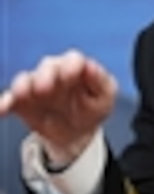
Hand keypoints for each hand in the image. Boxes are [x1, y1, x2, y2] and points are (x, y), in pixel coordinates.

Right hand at [0, 49, 116, 164]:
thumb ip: (100, 81)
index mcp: (76, 68)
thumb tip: (91, 66)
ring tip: (22, 94)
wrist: (76, 133)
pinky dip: (3, 103)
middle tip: (45, 88)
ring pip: (25, 80)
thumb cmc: (91, 109)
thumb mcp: (104, 98)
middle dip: (46, 76)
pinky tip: (2, 108)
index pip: (73, 59)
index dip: (72, 65)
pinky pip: (9, 100)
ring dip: (23, 86)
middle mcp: (53, 73)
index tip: (72, 74)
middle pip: (47, 67)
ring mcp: (35, 87)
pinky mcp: (21, 103)